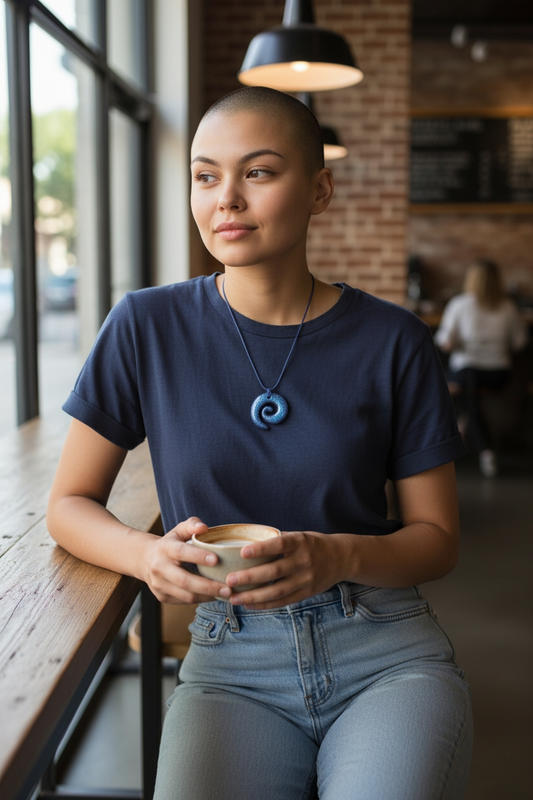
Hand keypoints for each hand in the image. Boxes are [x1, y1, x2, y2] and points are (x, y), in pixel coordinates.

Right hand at [142, 517, 227, 603]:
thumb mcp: (178, 531)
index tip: (217, 560)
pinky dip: (201, 599)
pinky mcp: (162, 597)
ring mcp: (159, 584)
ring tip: (226, 594)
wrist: (145, 559)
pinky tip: (214, 596)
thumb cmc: (170, 543)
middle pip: (184, 580)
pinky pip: (185, 601)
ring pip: (186, 595)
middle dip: (208, 586)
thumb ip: (191, 525)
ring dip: (207, 596)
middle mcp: (159, 567)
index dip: (198, 556)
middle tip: (228, 588)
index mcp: (165, 548)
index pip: (181, 552)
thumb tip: (204, 528)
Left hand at [221, 531, 353, 609]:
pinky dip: (265, 605)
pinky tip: (249, 605)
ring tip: (234, 598)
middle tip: (229, 580)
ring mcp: (306, 579)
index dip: (261, 549)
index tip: (243, 552)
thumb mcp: (298, 536)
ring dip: (254, 596)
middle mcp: (303, 561)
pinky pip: (283, 601)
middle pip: (274, 571)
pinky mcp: (307, 593)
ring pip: (277, 591)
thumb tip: (246, 541)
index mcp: (300, 542)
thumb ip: (277, 540)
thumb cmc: (312, 544)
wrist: (341, 558)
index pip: (278, 545)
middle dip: (250, 577)